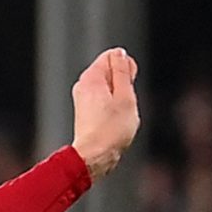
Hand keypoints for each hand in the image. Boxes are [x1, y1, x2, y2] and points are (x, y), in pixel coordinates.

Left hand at [70, 47, 139, 179]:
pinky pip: (103, 101)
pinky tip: (114, 123)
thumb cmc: (111, 130)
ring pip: (108, 88)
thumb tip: (121, 54)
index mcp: (92, 76)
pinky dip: (112, 109)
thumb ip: (123, 72)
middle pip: (110, 72)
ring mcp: (82, 98)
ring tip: (120, 116)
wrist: (94, 157)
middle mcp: (83, 84)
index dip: (127, 68)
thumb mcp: (125, 96)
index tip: (129, 87)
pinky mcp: (84, 111)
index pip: (113, 55)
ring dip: (119, 99)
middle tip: (125, 105)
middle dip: (123, 85)